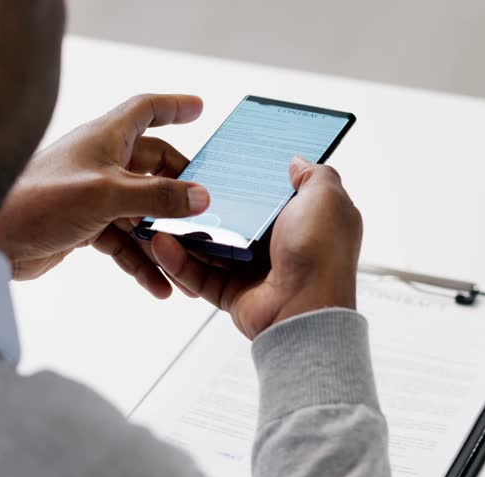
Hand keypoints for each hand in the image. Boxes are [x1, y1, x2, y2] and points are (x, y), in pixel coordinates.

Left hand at [0, 94, 209, 296]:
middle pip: (153, 166)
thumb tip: (201, 198)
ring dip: (163, 235)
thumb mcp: (107, 196)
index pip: (145, 110)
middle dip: (181, 187)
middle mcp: (101, 162)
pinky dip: (140, 261)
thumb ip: (157, 197)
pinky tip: (158, 285)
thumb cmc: (37, 201)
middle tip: (207, 204)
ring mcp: (94, 195)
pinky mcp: (85, 225)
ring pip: (141, 211)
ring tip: (187, 260)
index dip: (173, 107)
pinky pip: (123, 241)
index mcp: (105, 139)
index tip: (199, 108)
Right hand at [151, 157, 362, 339]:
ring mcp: (251, 270)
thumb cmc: (319, 253)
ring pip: (208, 245)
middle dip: (205, 203)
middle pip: (232, 217)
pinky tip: (160, 241)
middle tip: (178, 183)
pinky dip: (177, 259)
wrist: (305, 308)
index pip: (268, 194)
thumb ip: (313, 176)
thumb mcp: (326, 199)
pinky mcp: (230, 292)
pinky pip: (197, 273)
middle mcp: (277, 245)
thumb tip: (297, 162)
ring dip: (183, 230)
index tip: (220, 160)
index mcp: (300, 221)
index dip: (247, 178)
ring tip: (158, 211)